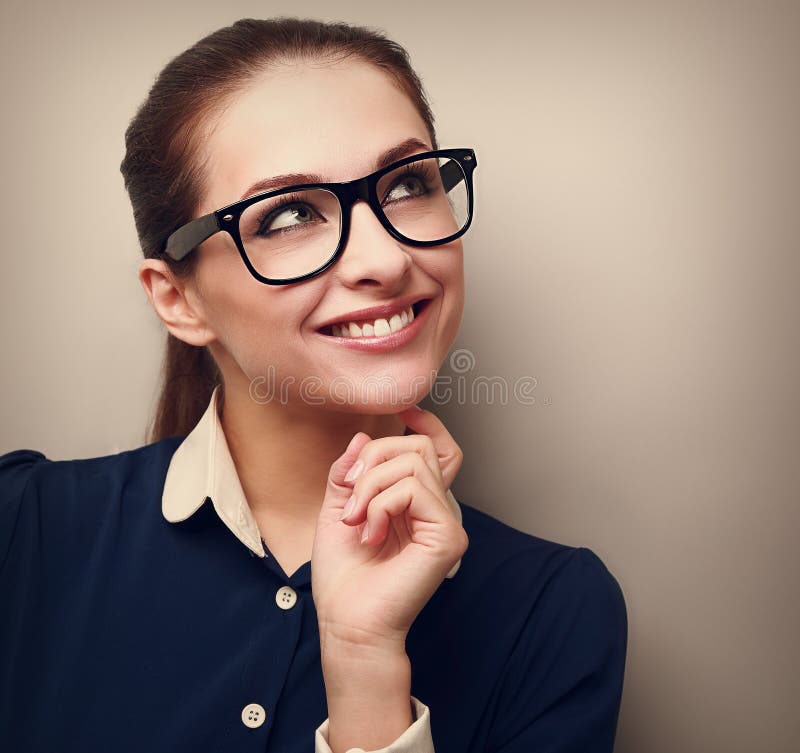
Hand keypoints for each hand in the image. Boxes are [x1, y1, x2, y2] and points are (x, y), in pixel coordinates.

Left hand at [311, 406, 467, 653]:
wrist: (347, 621)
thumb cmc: (344, 574)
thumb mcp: (338, 509)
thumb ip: (351, 472)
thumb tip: (364, 436)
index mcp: (416, 502)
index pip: (437, 449)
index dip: (425, 424)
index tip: (403, 410)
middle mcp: (436, 508)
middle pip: (418, 447)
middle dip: (374, 460)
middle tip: (350, 498)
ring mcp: (446, 522)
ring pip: (412, 464)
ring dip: (370, 487)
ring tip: (357, 520)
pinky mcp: (447, 536)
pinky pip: (413, 489)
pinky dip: (380, 504)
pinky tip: (371, 533)